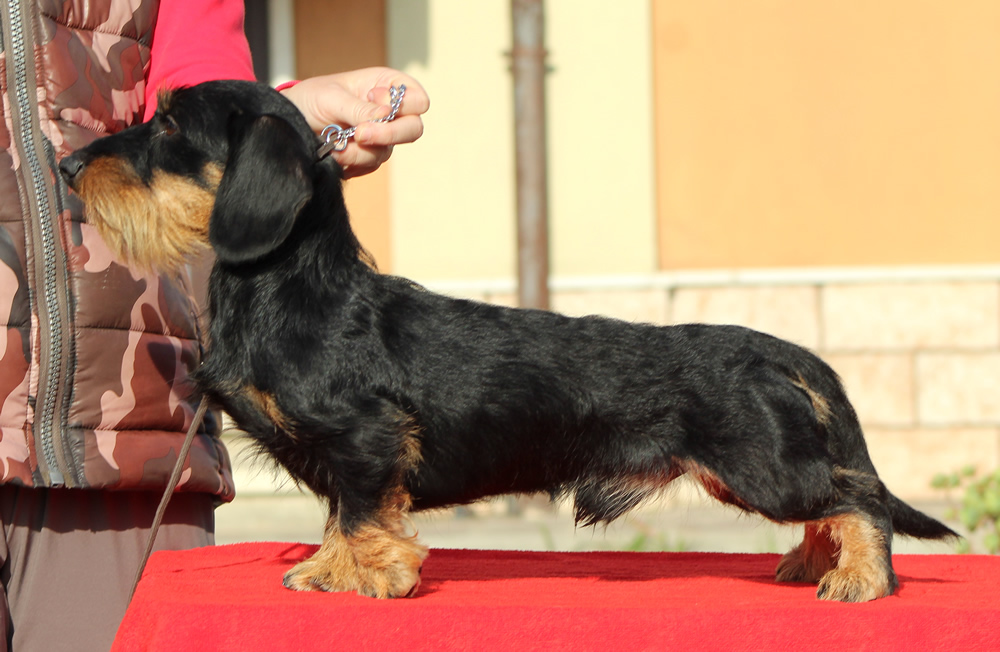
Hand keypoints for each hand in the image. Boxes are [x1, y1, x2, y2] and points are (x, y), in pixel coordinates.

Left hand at [279, 67, 428, 177]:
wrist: (291, 123)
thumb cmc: (311, 99)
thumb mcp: (332, 97)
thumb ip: (359, 108)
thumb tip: (386, 115)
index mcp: (386, 86)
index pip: (418, 99)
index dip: (403, 103)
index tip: (372, 98)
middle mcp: (389, 112)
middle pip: (413, 129)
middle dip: (388, 134)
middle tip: (360, 135)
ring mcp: (380, 137)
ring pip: (386, 151)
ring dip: (359, 150)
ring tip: (334, 143)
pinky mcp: (367, 157)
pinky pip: (369, 165)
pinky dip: (350, 161)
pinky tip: (334, 152)